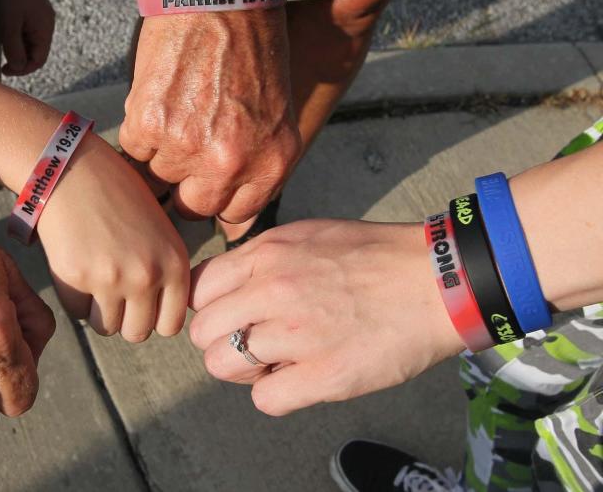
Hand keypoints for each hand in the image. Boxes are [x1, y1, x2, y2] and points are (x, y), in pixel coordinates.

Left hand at [0, 0, 54, 76]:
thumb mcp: (7, 27)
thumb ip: (14, 50)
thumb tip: (18, 67)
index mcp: (45, 28)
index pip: (39, 60)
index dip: (23, 69)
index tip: (5, 69)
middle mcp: (47, 22)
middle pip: (35, 51)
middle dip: (19, 57)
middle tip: (0, 56)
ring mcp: (39, 14)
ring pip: (29, 40)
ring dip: (16, 45)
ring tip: (0, 41)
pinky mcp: (30, 7)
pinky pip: (25, 28)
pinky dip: (15, 34)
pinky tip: (2, 29)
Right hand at [37, 136, 189, 341]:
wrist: (74, 170)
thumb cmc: (117, 197)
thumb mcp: (158, 230)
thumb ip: (165, 271)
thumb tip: (158, 317)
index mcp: (175, 263)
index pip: (170, 325)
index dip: (153, 318)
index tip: (140, 304)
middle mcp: (148, 275)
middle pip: (137, 332)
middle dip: (124, 319)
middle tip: (113, 293)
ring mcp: (112, 278)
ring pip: (106, 327)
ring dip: (99, 310)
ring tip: (94, 277)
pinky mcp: (77, 278)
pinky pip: (77, 312)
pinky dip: (75, 298)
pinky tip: (76, 266)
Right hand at [121, 9, 300, 222]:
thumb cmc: (254, 47)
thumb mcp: (278, 117)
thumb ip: (258, 171)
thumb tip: (233, 222)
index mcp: (269, 165)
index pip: (233, 215)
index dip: (218, 195)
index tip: (209, 176)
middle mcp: (228, 163)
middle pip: (191, 206)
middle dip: (187, 180)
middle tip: (189, 140)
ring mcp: (186, 146)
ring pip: (158, 175)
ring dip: (162, 148)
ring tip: (179, 106)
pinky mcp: (149, 124)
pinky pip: (134, 147)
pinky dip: (140, 125)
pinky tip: (160, 94)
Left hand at [188, 220, 463, 415]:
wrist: (438, 281)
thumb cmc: (375, 257)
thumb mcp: (306, 236)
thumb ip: (261, 260)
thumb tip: (228, 287)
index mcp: (266, 254)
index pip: (199, 289)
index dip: (214, 308)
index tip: (236, 315)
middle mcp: (273, 290)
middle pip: (204, 332)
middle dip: (224, 341)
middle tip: (257, 343)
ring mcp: (297, 334)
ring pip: (222, 366)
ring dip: (246, 371)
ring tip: (279, 362)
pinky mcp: (325, 375)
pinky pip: (265, 400)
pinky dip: (276, 395)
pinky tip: (301, 379)